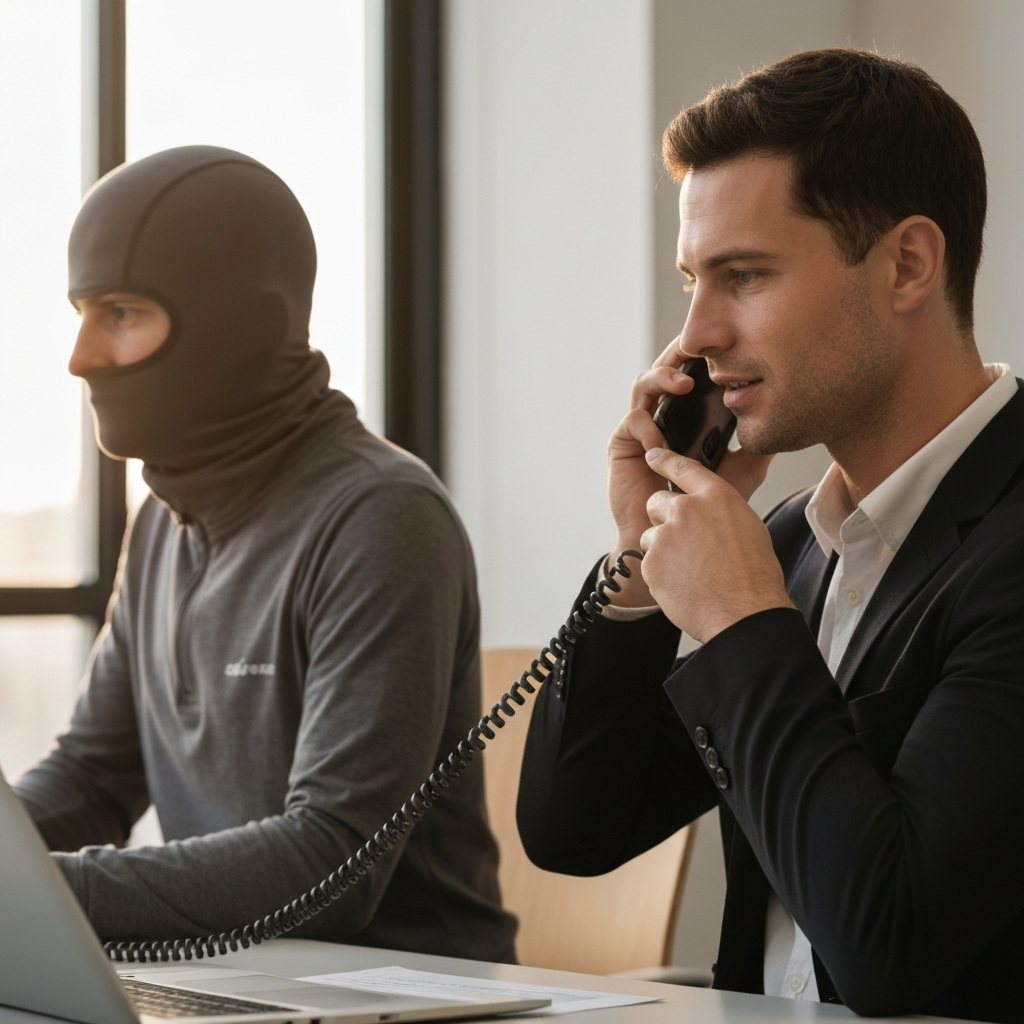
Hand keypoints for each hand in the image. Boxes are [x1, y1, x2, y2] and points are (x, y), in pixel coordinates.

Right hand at [606, 334, 772, 606]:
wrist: (675, 539)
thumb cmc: (703, 506)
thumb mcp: (741, 471)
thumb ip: (756, 446)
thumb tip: (781, 420)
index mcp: (687, 414)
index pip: (692, 373)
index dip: (703, 356)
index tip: (722, 342)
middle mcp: (662, 414)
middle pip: (665, 368)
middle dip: (679, 353)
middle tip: (698, 346)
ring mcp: (641, 428)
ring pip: (643, 384)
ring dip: (662, 377)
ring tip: (684, 385)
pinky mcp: (621, 445)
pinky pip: (632, 421)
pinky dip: (648, 424)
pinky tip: (663, 440)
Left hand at [640, 447, 792, 641]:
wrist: (743, 612)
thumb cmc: (753, 575)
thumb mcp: (748, 527)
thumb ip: (720, 512)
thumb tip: (707, 514)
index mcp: (715, 496)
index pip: (683, 467)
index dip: (664, 459)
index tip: (652, 453)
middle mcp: (686, 509)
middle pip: (656, 501)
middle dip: (663, 519)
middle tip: (684, 543)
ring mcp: (665, 536)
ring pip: (651, 535)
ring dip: (663, 549)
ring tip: (690, 569)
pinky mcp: (651, 562)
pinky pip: (648, 562)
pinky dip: (661, 573)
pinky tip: (684, 584)